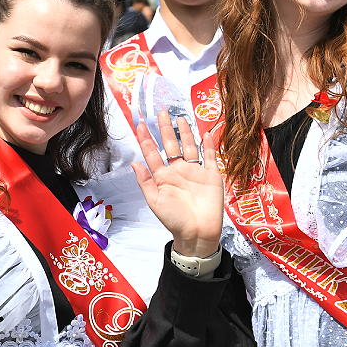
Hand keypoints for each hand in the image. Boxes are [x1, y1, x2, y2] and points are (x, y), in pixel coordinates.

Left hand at [131, 110, 222, 257]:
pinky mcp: (211, 176)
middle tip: (161, 112)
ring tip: (180, 118)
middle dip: (165, 129)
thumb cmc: (174, 220)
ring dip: (185, 133)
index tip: (140, 124)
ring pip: (190, 147)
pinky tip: (205, 133)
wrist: (198, 234)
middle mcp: (178, 171)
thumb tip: (134, 163)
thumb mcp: (155, 202)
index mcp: (163, 177)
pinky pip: (210, 157)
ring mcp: (195, 172)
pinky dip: (209, 145)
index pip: (153, 153)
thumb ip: (145, 182)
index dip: (146, 139)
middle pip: (171, 145)